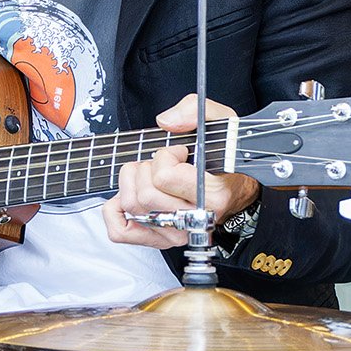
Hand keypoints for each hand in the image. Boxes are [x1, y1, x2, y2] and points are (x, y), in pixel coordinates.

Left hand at [102, 95, 261, 248]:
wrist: (235, 186)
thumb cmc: (224, 157)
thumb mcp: (220, 122)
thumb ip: (195, 111)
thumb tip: (166, 122)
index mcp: (212, 195)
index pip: (165, 177)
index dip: (166, 157)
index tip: (178, 152)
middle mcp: (194, 219)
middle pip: (145, 194)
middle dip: (147, 169)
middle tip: (162, 165)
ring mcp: (177, 232)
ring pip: (132, 207)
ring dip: (132, 183)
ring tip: (150, 175)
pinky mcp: (159, 239)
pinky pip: (121, 232)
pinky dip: (115, 211)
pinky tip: (129, 193)